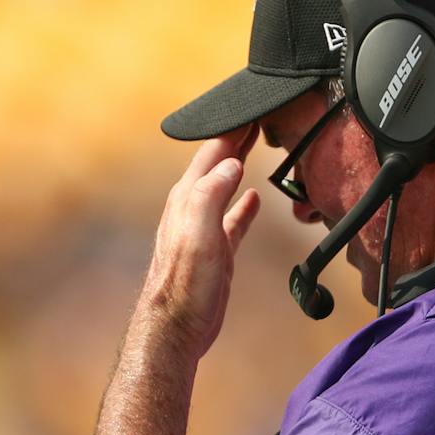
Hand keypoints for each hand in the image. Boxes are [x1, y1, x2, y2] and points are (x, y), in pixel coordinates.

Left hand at [137, 128, 261, 360]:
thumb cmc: (183, 284)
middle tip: (259, 115)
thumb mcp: (198, 232)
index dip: (233, 128)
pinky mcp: (215, 251)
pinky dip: (244, 204)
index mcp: (188, 198)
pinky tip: (255, 197)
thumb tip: (230, 163)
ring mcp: (204, 229)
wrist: (176, 327)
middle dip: (237, 138)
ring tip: (256, 145)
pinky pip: (233, 218)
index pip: (213, 151)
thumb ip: (211, 194)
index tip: (253, 107)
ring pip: (225, 185)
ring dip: (239, 165)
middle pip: (218, 163)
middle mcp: (193, 208)